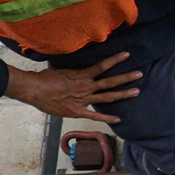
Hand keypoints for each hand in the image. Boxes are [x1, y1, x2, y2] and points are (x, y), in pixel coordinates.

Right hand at [2, 51, 140, 123]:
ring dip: (123, 94)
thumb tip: (66, 60)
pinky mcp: (78, 111)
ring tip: (137, 91)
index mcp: (82, 75)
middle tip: (140, 74)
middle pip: (110, 82)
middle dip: (126, 77)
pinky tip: (118, 119)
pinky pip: (95, 116)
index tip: (127, 55)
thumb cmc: (44, 78)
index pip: (103, 65)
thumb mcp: (58, 68)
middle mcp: (86, 87)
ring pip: (107, 96)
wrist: (34, 90)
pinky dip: (107, 118)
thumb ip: (67, 67)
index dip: (115, 60)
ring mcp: (84, 99)